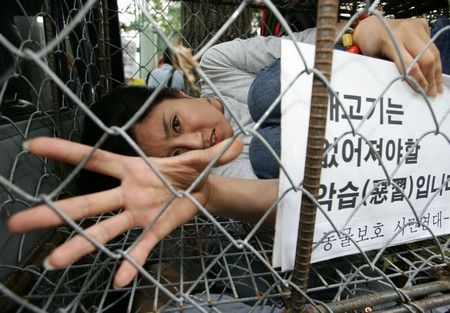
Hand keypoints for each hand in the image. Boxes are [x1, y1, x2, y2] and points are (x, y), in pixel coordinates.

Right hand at [8, 137, 242, 287]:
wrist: (202, 192)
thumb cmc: (190, 172)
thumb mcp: (198, 161)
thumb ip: (212, 152)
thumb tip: (238, 142)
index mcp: (132, 169)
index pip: (95, 159)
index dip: (67, 152)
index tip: (35, 146)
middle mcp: (127, 193)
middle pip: (86, 202)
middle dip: (53, 211)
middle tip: (17, 222)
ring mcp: (137, 214)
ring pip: (103, 230)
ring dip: (79, 245)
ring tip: (53, 261)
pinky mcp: (152, 230)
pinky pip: (138, 247)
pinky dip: (131, 261)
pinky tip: (120, 279)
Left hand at [353, 16, 442, 96]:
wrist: (370, 26)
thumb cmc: (369, 44)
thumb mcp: (374, 59)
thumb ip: (389, 69)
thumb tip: (408, 85)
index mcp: (391, 41)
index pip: (410, 64)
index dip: (417, 80)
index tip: (421, 91)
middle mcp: (406, 31)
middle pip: (426, 58)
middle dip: (430, 78)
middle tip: (431, 93)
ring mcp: (416, 26)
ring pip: (433, 52)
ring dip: (436, 71)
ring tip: (437, 87)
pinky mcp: (422, 25)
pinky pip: (432, 45)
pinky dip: (435, 60)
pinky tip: (436, 73)